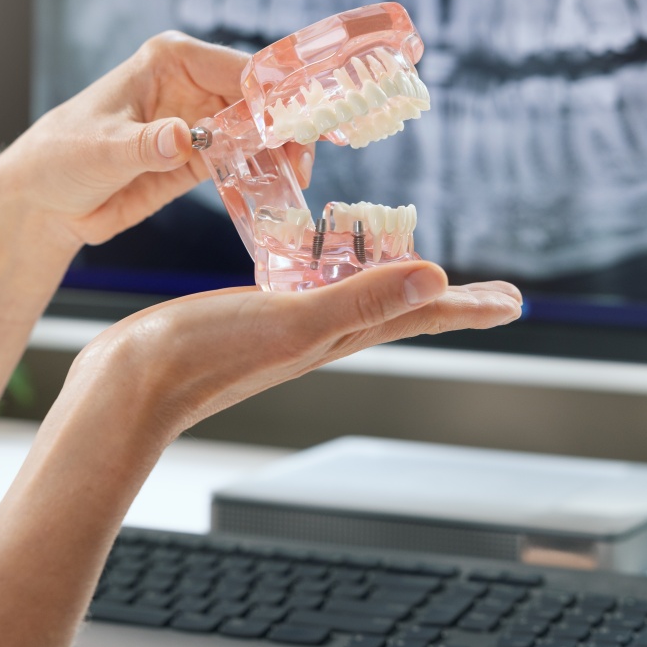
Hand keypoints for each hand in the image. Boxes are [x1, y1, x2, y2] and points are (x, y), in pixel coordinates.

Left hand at [0, 32, 313, 248]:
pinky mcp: (201, 159)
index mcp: (171, 62)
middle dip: (286, 126)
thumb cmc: (60, 155)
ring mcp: (201, 124)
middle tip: (302, 159)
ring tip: (297, 177)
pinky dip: (263, 173)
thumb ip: (145, 144)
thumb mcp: (99, 148)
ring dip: (281, 152)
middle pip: (258, 101)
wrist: (45, 201)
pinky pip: (244, 161)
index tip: (293, 124)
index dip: (271, 94)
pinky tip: (279, 188)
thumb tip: (183, 137)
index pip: (237, 70)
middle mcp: (193, 87)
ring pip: (259, 132)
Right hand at [61, 262, 522, 447]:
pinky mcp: (257, 314)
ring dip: (394, 283)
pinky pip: (311, 285)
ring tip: (416, 268)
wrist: (132, 384)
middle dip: (446, 299)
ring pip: (359, 298)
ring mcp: (291, 325)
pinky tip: (325, 262)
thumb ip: (363, 299)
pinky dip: (333, 271)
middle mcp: (325, 333)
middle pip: (401, 310)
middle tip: (483, 292)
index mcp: (341, 334)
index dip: (471, 308)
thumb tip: (436, 277)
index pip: (422, 317)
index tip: (514, 302)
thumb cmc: (206, 354)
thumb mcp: (295, 321)